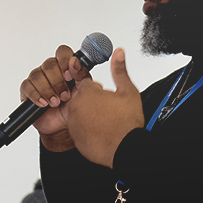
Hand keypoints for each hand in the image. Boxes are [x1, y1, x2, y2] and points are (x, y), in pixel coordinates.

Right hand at [19, 45, 90, 151]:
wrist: (63, 125)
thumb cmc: (73, 107)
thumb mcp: (83, 90)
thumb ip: (81, 74)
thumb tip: (74, 62)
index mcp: (65, 66)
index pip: (62, 52)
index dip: (65, 61)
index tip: (69, 76)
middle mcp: (51, 70)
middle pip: (50, 64)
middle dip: (58, 82)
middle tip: (65, 96)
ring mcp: (38, 79)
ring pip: (37, 75)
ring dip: (48, 91)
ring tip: (56, 102)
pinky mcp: (28, 89)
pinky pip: (27, 86)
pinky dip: (37, 95)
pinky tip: (44, 104)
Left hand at [62, 48, 143, 168]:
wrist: (125, 149)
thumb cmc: (127, 123)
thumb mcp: (128, 91)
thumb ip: (119, 70)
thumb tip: (118, 53)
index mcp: (87, 92)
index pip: (85, 83)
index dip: (96, 89)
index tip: (103, 94)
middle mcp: (76, 106)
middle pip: (80, 98)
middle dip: (91, 101)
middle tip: (107, 109)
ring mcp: (74, 123)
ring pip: (79, 114)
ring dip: (88, 115)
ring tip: (105, 121)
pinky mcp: (75, 137)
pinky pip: (78, 129)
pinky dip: (86, 129)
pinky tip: (100, 131)